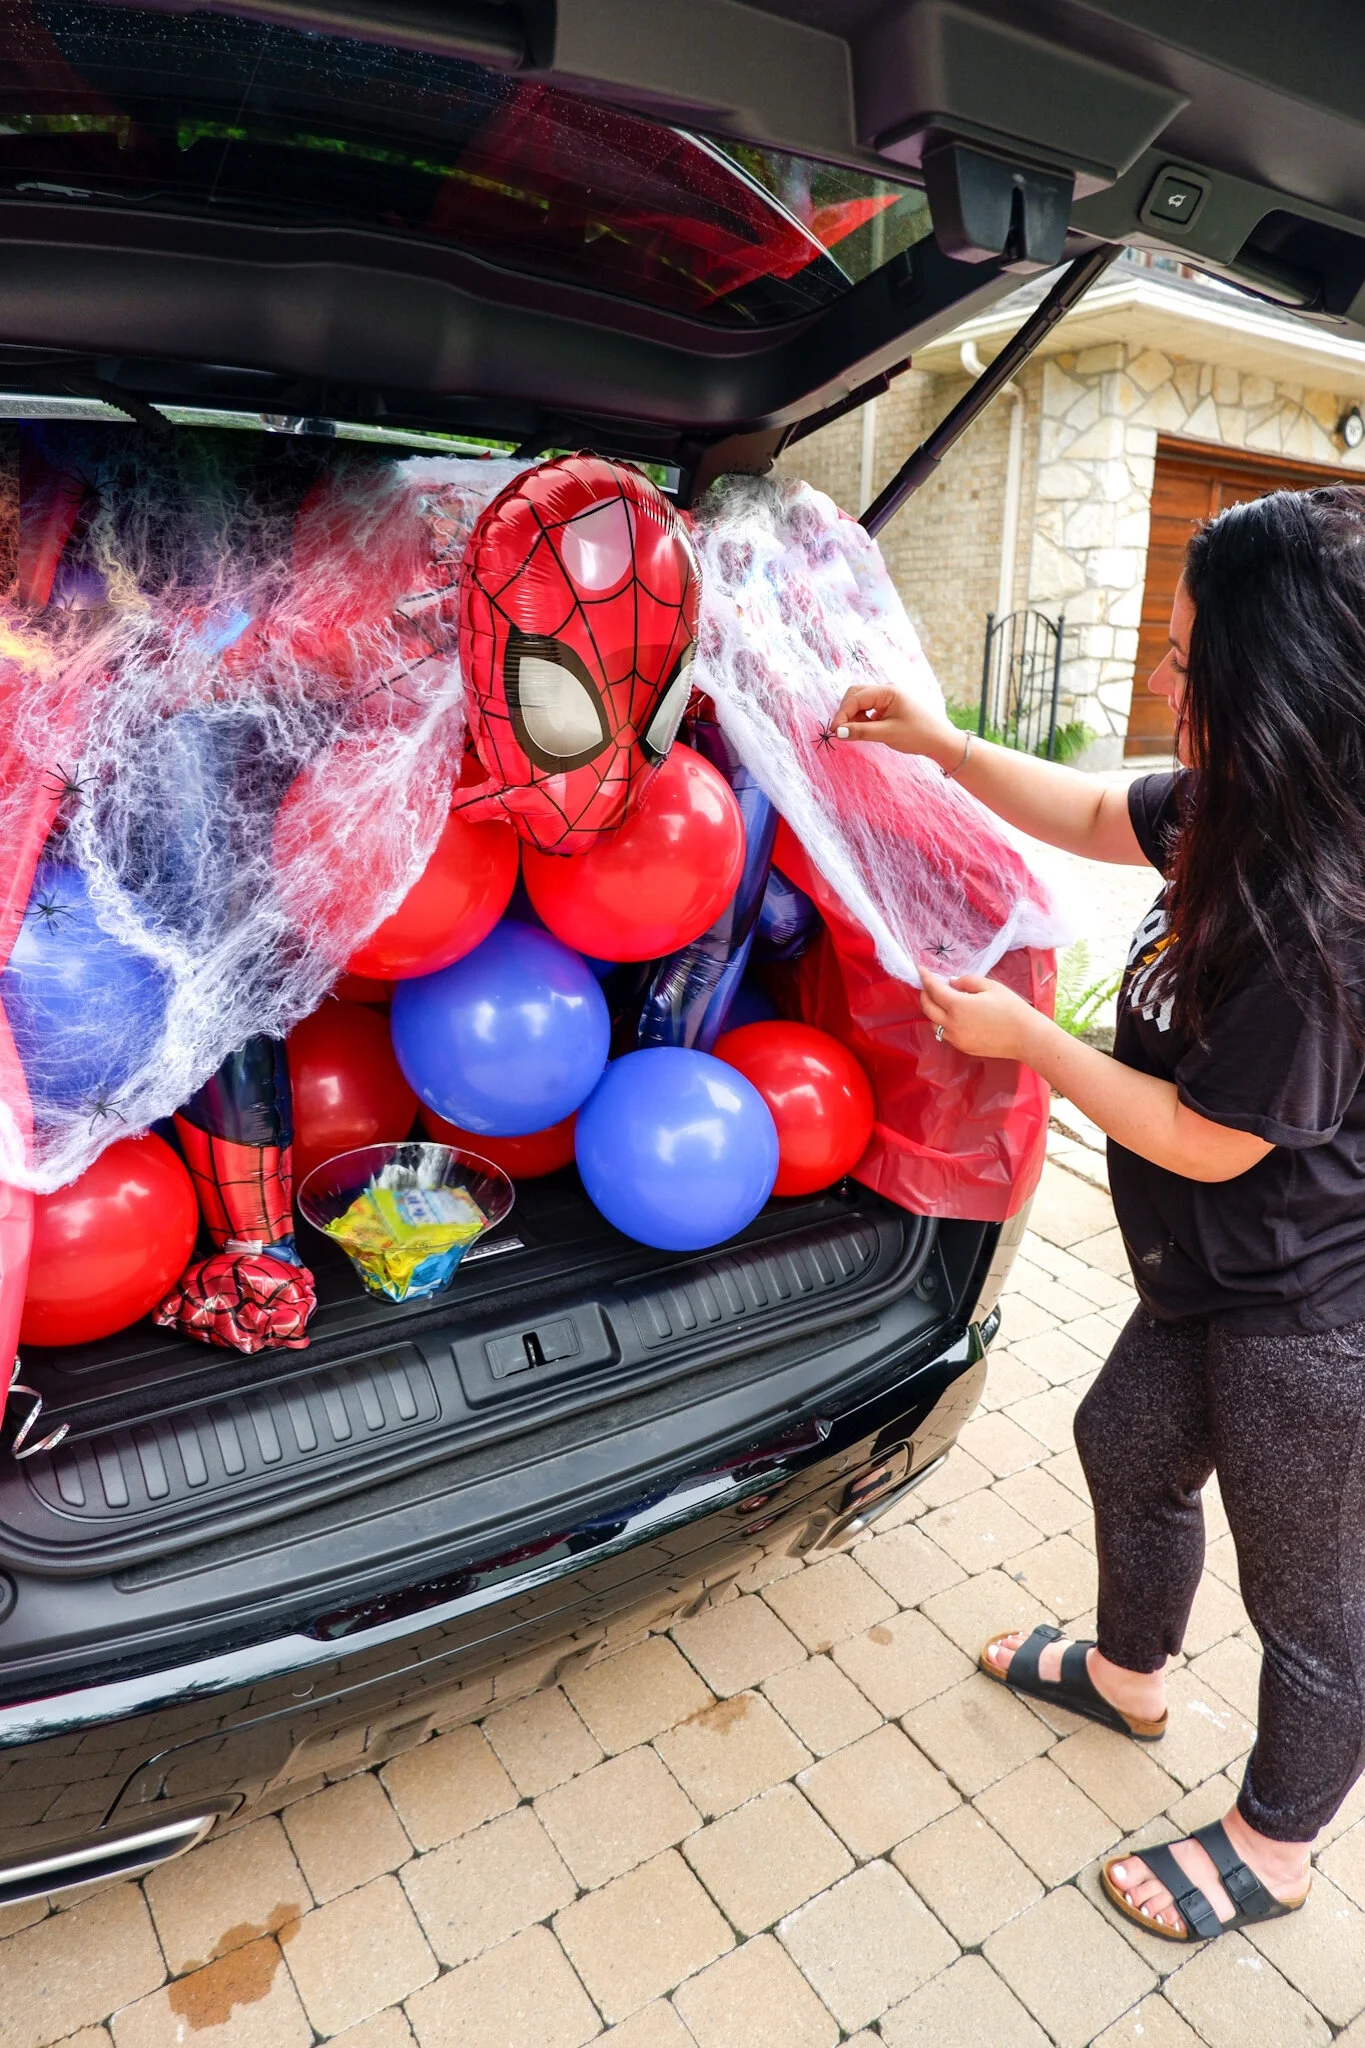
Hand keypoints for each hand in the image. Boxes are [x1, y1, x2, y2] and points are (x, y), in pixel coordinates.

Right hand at [831, 683, 963, 766]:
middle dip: (846, 712)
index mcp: (889, 691)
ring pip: (863, 700)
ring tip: (855, 733)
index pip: (856, 697)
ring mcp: (891, 696)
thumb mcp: (888, 734)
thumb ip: (861, 731)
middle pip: (857, 694)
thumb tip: (838, 732)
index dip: (842, 714)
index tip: (835, 732)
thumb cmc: (919, 735)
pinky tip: (866, 730)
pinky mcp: (893, 705)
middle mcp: (889, 689)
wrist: (942, 740)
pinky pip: (872, 707)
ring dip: (855, 716)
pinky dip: (864, 718)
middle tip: (842, 732)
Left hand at [919, 965, 1044, 1062]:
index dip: (925, 978)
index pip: (933, 990)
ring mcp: (956, 1039)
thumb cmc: (1011, 1008)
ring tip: (943, 1000)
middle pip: (927, 1008)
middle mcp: (952, 1024)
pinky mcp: (962, 1047)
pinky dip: (943, 1022)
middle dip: (925, 994)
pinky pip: (945, 1033)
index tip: (920, 969)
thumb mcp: (990, 986)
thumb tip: (952, 982)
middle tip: (929, 984)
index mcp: (958, 1006)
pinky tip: (955, 1015)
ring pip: (933, 1023)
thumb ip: (967, 981)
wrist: (1026, 1037)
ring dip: (933, 1010)